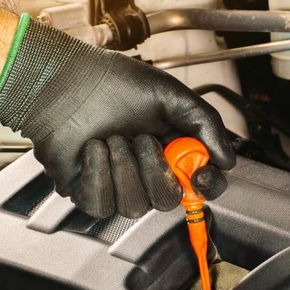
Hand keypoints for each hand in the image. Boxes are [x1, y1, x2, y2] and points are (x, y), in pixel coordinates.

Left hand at [0, 17, 234, 217]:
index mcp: (170, 149)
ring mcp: (117, 185)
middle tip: (142, 139)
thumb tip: (227, 159)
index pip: (199, 184)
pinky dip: (98, 172)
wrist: (63, 83)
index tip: (201, 176)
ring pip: (134, 206)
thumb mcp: (170, 95)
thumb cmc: (109, 83)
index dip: (205, 186)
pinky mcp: (87, 193)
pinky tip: (92, 148)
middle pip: (168, 201)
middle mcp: (146, 171)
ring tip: (110, 137)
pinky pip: (101, 203)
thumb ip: (205, 124)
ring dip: (124, 168)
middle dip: (155, 171)